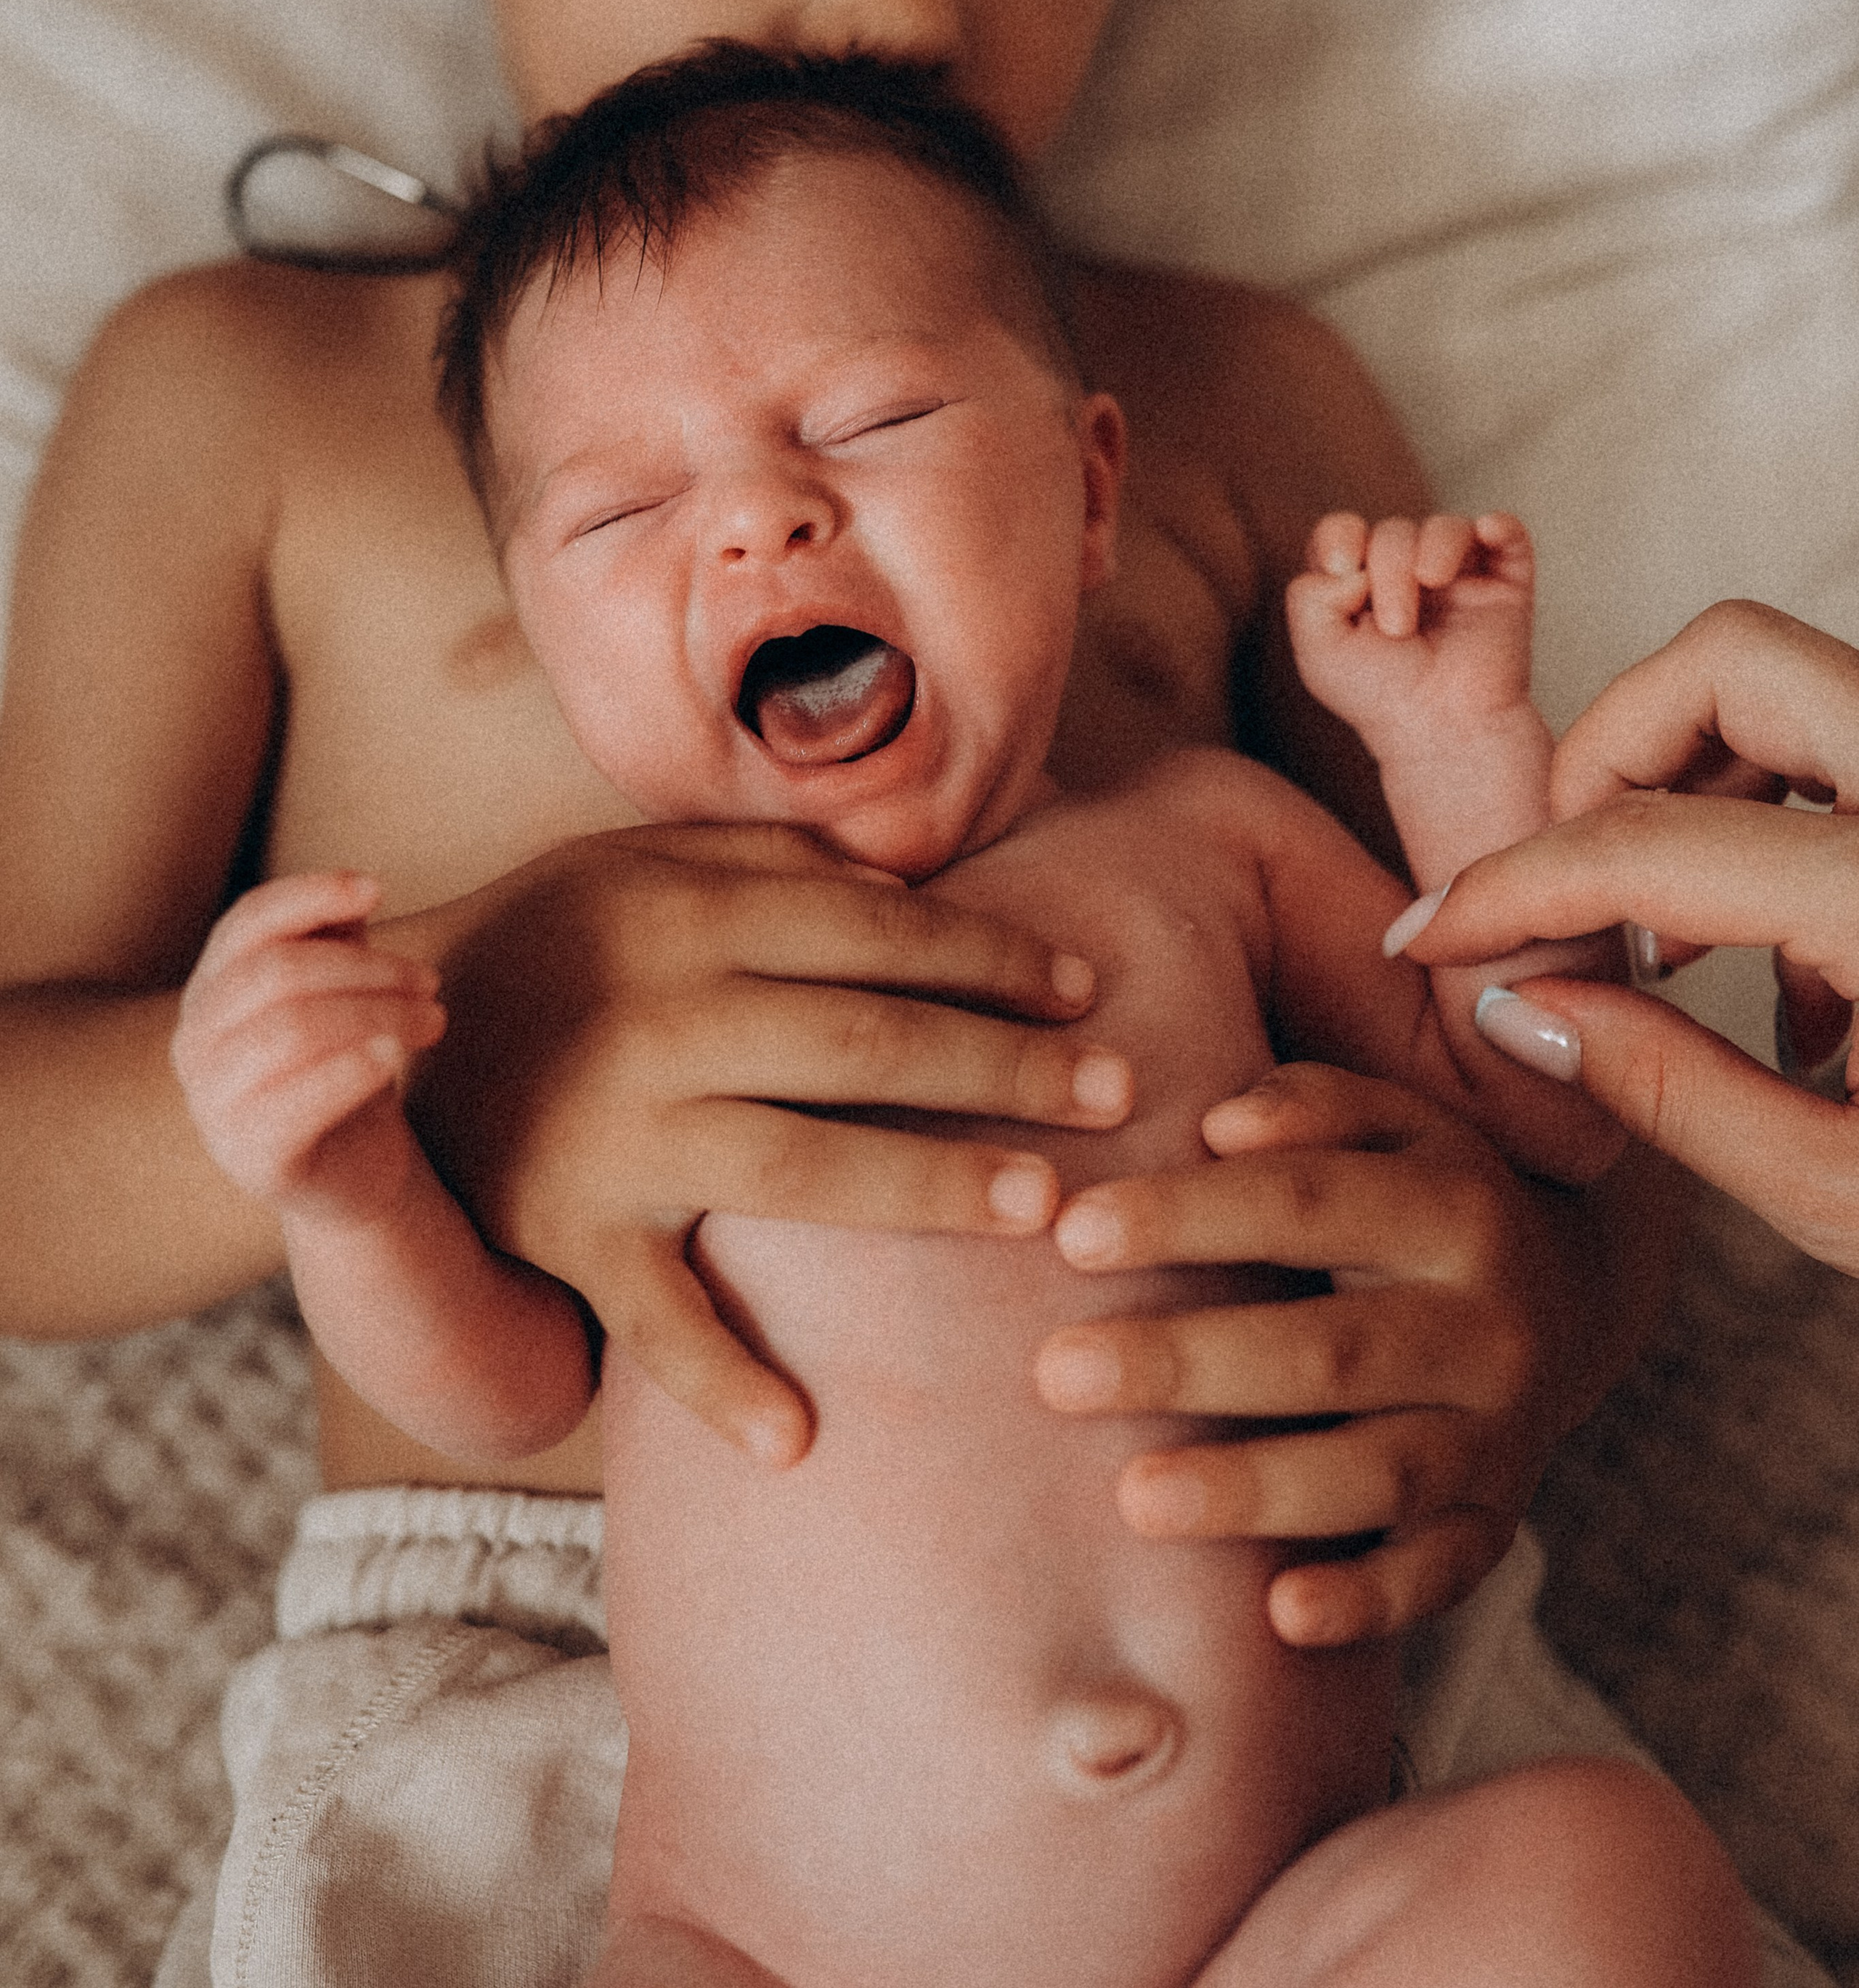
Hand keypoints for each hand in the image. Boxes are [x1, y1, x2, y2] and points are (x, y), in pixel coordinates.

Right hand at [172, 870, 445, 1215]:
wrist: (351, 1172)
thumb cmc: (342, 1065)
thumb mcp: (340, 993)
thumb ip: (336, 939)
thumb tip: (359, 888)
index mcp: (212, 989)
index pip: (246, 922)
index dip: (310, 894)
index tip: (377, 889)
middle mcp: (195, 1041)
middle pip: (278, 972)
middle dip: (368, 967)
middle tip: (430, 982)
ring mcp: (212, 1102)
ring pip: (293, 1028)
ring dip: (378, 1013)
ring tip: (432, 1020)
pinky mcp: (249, 1155)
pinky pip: (298, 1100)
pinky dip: (352, 1067)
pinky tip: (393, 1055)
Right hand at [406, 821, 1127, 1463]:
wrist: (371, 1038)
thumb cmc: (550, 938)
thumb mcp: (640, 861)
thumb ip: (769, 856)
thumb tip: (911, 870)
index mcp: (687, 912)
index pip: (874, 932)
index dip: (990, 956)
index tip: (1080, 987)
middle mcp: (659, 1017)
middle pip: (866, 1043)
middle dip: (1004, 1067)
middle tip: (1116, 1093)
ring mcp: (613, 1135)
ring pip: (801, 1167)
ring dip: (929, 1184)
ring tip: (1040, 1205)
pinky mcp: (566, 1233)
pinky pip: (653, 1320)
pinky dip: (722, 1384)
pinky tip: (801, 1439)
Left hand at [1032, 1064, 1573, 1645]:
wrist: (1565, 1299)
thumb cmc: (1416, 1194)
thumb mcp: (1390, 1124)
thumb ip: (1310, 1105)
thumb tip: (1222, 1123)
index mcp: (1456, 1208)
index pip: (1306, 1204)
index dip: (1189, 1217)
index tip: (1072, 1234)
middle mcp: (1486, 1327)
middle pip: (1330, 1349)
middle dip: (1189, 1363)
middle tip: (1058, 1373)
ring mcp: (1499, 1437)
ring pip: (1378, 1473)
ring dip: (1255, 1488)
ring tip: (1135, 1499)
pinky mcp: (1494, 1523)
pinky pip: (1439, 1575)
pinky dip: (1368, 1602)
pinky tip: (1280, 1614)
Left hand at [1287, 510, 1534, 759]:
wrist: (1443, 727)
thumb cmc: (1380, 696)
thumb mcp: (1318, 649)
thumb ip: (1309, 594)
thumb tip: (1354, 563)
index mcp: (1357, 586)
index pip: (1343, 532)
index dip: (1340, 536)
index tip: (1341, 567)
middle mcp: (1405, 574)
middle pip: (1391, 531)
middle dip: (1388, 568)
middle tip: (1396, 627)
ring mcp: (1457, 577)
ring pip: (1445, 527)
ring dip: (1434, 548)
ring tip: (1432, 583)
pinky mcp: (1503, 585)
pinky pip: (1508, 533)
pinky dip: (1500, 525)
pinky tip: (1487, 531)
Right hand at [1399, 602, 1858, 1272]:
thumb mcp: (1851, 1201)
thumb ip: (1673, 1095)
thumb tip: (1523, 1005)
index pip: (1642, 845)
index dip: (1508, 888)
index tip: (1432, 935)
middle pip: (1727, 659)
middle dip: (1610, 755)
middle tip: (1571, 891)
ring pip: (1793, 684)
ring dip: (1700, 787)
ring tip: (1687, 963)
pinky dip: (1788, 831)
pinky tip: (1804, 1002)